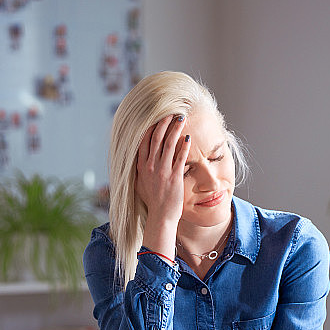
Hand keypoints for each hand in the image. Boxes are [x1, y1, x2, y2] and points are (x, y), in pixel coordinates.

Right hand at [136, 115, 191, 255]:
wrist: (160, 217)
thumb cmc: (153, 201)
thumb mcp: (142, 183)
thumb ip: (142, 169)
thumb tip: (142, 159)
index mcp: (141, 166)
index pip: (144, 141)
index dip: (151, 127)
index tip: (157, 117)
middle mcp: (150, 166)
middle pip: (156, 138)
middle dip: (164, 123)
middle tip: (171, 112)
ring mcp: (162, 171)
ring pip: (168, 144)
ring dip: (175, 129)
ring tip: (181, 118)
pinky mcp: (174, 177)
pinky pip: (180, 157)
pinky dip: (183, 146)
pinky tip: (188, 137)